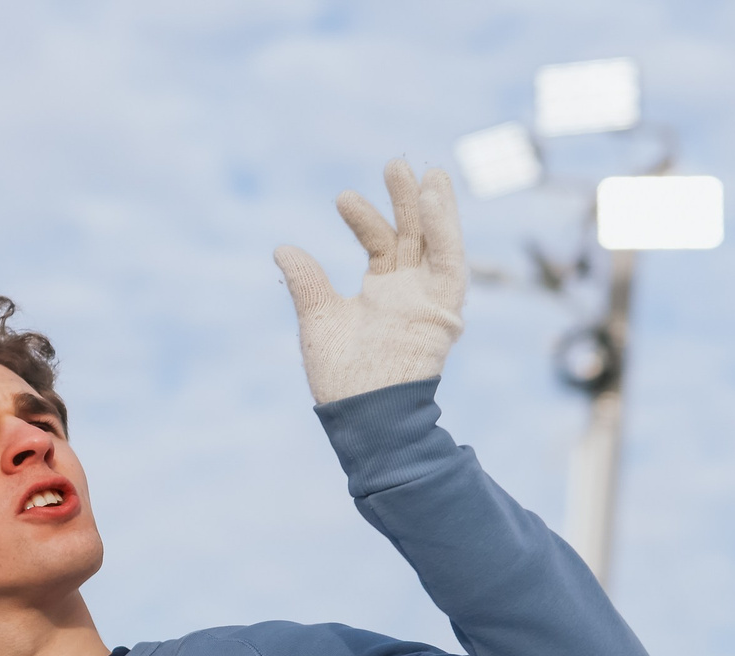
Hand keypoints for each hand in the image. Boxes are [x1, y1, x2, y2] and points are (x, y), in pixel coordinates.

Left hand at [273, 157, 466, 405]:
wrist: (363, 413)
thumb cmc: (342, 378)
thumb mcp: (319, 320)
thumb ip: (307, 283)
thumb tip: (283, 248)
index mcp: (382, 294)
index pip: (381, 244)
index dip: (365, 219)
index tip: (343, 198)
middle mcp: (408, 293)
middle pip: (413, 235)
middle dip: (404, 200)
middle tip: (394, 164)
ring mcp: (428, 299)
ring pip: (437, 243)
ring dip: (433, 207)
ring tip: (423, 171)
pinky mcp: (444, 309)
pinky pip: (451, 263)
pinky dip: (446, 230)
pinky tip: (434, 197)